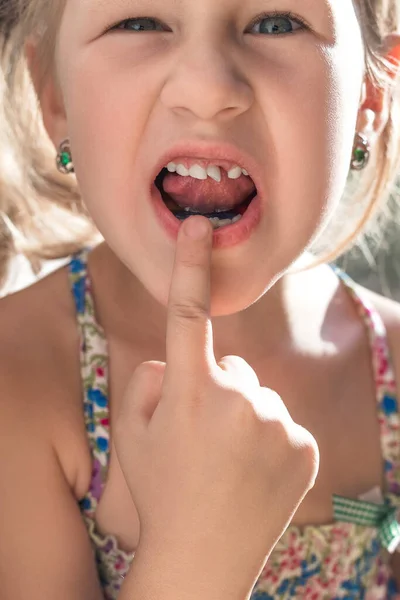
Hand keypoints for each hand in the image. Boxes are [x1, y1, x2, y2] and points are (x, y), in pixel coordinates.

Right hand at [114, 216, 318, 594]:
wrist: (202, 558)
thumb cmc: (160, 491)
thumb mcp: (129, 434)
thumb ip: (146, 380)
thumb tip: (175, 362)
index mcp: (188, 391)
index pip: (187, 313)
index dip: (190, 266)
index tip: (199, 226)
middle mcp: (237, 398)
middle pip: (231, 368)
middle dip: (216, 391)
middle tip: (203, 440)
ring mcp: (277, 421)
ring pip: (257, 395)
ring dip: (244, 416)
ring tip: (229, 462)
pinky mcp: (306, 445)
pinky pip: (283, 423)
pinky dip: (271, 440)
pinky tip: (255, 473)